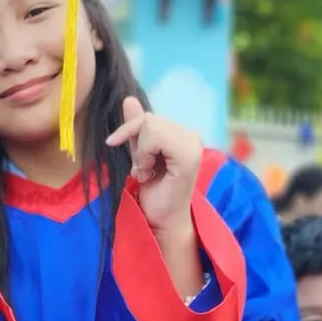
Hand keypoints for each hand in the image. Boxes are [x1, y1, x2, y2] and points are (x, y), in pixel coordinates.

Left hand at [105, 96, 201, 240]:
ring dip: (141, 154)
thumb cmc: (152, 193)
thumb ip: (137, 129)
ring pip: (150, 126)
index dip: (130, 133)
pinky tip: (151, 174)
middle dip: (137, 146)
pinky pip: (155, 137)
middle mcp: (192, 136)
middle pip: (148, 120)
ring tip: (148, 173)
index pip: (148, 117)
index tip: (131, 159)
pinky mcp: (188, 155)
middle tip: (143, 170)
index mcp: (183, 135)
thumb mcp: (139, 154)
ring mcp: (192, 144)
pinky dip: (145, 156)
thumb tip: (129, 99)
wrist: (159, 221)